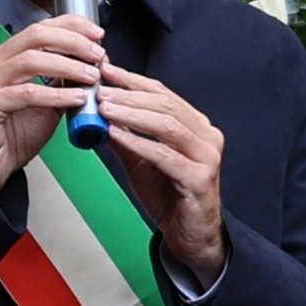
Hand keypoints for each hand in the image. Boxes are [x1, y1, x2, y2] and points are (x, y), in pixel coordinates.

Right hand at [0, 15, 102, 193]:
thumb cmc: (11, 136)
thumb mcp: (45, 102)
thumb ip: (61, 82)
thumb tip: (89, 66)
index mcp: (3, 57)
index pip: (39, 28)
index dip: (70, 26)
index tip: (95, 34)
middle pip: (35, 37)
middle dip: (72, 42)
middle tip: (96, 54)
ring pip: (31, 60)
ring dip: (68, 66)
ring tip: (91, 76)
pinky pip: (27, 94)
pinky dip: (56, 94)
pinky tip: (75, 98)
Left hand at [98, 64, 226, 277]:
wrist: (190, 236)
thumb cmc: (170, 195)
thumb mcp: (142, 160)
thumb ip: (125, 136)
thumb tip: (98, 112)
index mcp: (196, 125)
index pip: (162, 93)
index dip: (133, 80)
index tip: (107, 70)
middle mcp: (206, 135)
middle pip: (165, 104)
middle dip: (129, 94)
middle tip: (101, 88)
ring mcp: (206, 156)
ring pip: (167, 125)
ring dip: (132, 114)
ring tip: (105, 107)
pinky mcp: (199, 179)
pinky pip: (165, 156)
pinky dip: (139, 142)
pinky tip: (118, 135)